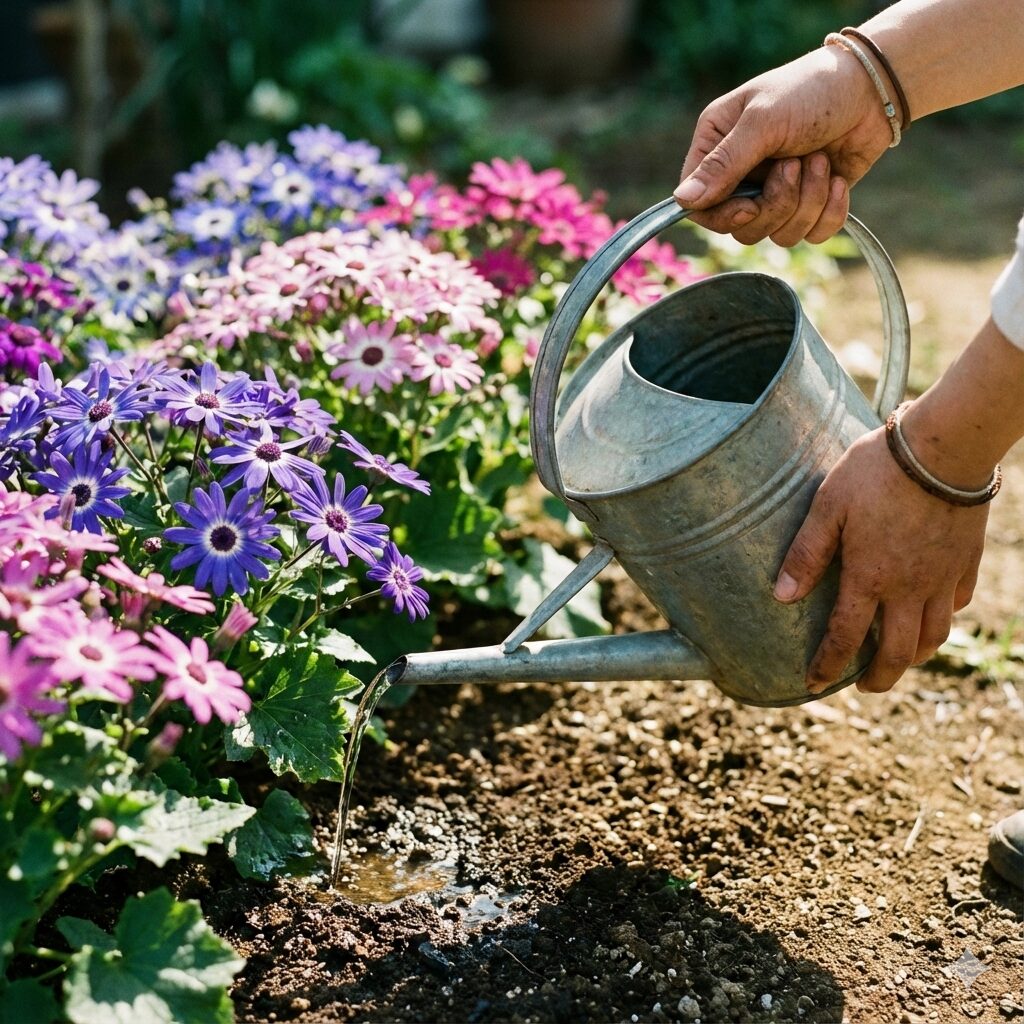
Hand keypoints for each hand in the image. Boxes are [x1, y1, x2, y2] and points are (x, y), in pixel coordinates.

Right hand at [675, 45, 897, 244]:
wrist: (873, 89)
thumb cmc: (812, 91)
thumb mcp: (763, 122)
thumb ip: (723, 164)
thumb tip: (683, 201)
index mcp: (718, 147)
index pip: (700, 206)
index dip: (723, 217)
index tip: (750, 207)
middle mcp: (742, 174)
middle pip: (741, 228)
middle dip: (776, 204)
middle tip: (795, 164)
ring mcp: (776, 192)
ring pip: (777, 235)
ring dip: (806, 202)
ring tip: (820, 161)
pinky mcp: (809, 204)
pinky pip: (810, 236)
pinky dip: (828, 212)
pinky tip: (837, 179)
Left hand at [773, 428, 989, 693]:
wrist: (944, 447)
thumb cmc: (877, 472)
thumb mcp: (828, 506)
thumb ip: (806, 553)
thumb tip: (781, 596)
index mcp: (870, 578)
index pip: (845, 637)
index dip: (827, 667)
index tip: (814, 686)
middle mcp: (909, 588)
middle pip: (898, 653)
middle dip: (879, 678)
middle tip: (863, 687)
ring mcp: (942, 576)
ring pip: (935, 635)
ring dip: (915, 656)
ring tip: (899, 659)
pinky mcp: (966, 559)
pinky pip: (957, 602)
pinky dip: (943, 617)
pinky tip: (933, 613)